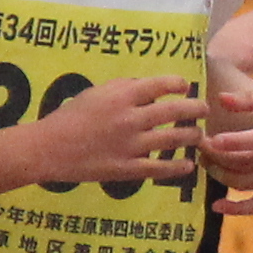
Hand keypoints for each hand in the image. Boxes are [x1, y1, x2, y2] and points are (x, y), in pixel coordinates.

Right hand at [23, 73, 208, 189]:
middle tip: (204, 109)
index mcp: (122, 96)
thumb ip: (121, 88)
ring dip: (191, 136)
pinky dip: (177, 167)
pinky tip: (188, 166)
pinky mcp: (127, 168)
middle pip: (174, 111)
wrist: (48, 148)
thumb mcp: (94, 93)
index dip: (178, 84)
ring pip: (173, 139)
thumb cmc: (69, 117)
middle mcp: (131, 118)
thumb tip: (146, 86)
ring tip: (199, 135)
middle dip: (195, 109)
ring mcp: (131, 145)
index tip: (185, 86)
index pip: (160, 85)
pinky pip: (159, 168)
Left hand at [200, 69, 252, 205]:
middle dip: (218, 156)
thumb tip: (222, 98)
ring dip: (219, 173)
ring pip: (244, 182)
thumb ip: (246, 98)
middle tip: (199, 143)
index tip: (211, 140)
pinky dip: (237, 209)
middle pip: (246, 163)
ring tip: (204, 159)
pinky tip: (216, 205)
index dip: (235, 142)